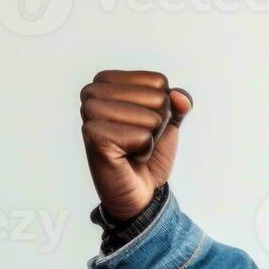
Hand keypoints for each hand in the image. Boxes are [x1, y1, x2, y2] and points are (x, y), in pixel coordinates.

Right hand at [80, 70, 193, 221]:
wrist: (139, 188)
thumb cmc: (147, 151)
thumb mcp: (168, 120)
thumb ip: (178, 102)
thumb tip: (178, 96)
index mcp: (106, 80)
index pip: (159, 81)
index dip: (162, 107)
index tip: (142, 123)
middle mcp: (92, 92)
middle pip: (158, 98)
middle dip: (157, 124)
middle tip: (137, 138)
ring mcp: (90, 112)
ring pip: (152, 118)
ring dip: (150, 138)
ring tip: (131, 147)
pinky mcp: (93, 135)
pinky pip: (142, 136)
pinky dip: (143, 151)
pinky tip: (126, 156)